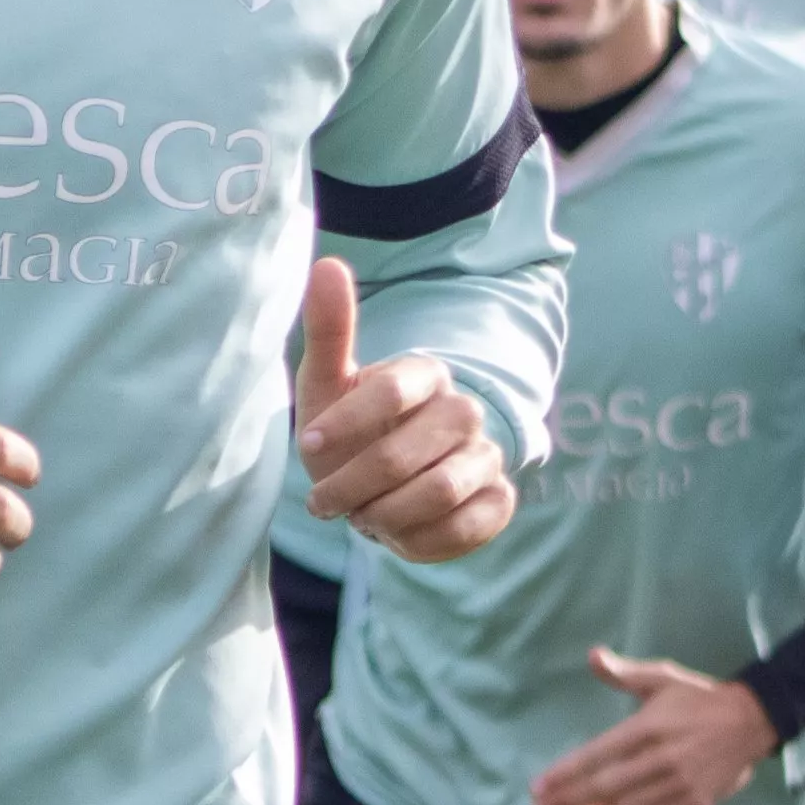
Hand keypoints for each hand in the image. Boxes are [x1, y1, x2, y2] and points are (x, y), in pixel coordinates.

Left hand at [295, 258, 513, 562]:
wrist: (380, 488)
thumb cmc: (347, 433)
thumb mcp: (326, 385)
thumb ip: (330, 329)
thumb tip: (328, 264)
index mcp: (425, 374)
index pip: (391, 390)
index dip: (343, 425)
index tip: (307, 446)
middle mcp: (464, 410)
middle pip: (408, 454)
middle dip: (354, 484)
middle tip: (324, 500)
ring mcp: (486, 456)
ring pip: (440, 493)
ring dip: (384, 515)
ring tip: (361, 515)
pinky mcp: (497, 500)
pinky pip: (466, 528)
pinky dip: (419, 540)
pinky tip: (396, 534)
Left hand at [529, 650, 782, 804]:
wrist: (751, 720)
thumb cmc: (698, 698)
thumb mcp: (662, 677)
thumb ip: (624, 673)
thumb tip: (592, 656)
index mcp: (649, 726)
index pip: (598, 754)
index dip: (566, 773)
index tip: (539, 787)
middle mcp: (662, 757)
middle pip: (607, 786)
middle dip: (569, 801)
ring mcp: (681, 784)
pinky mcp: (696, 803)